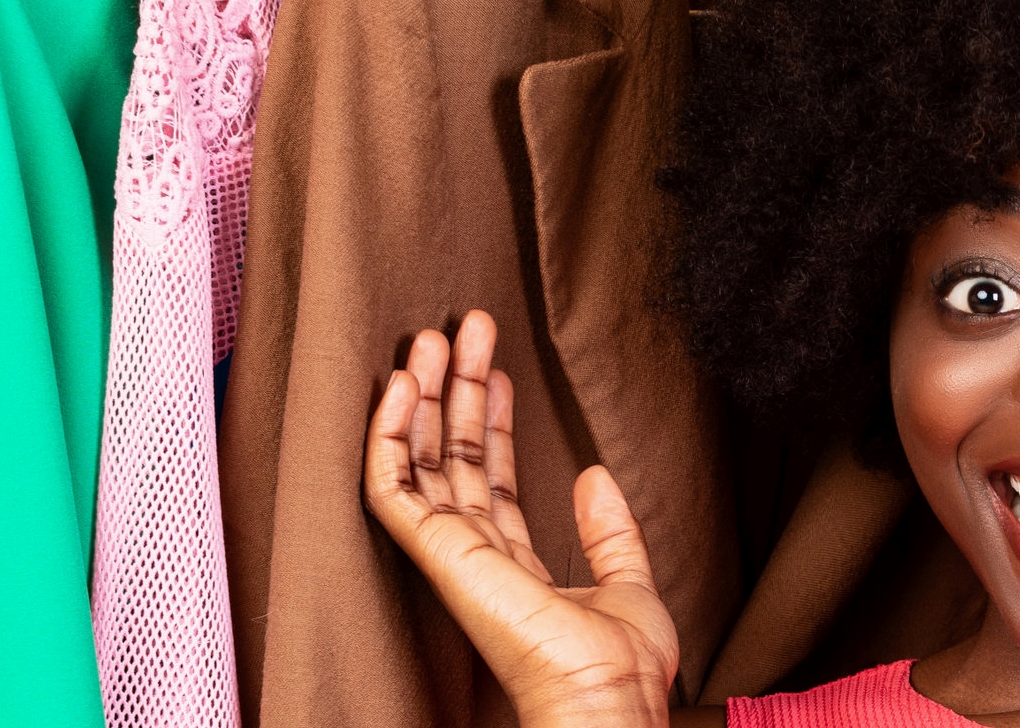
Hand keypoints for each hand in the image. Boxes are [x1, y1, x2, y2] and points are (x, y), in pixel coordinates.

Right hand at [362, 310, 679, 727]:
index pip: (492, 482)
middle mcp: (476, 558)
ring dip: (422, 397)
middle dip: (457, 392)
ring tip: (431, 337)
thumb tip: (596, 475)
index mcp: (515, 567)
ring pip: (421, 462)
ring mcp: (453, 557)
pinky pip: (393, 489)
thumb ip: (610, 533)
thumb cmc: (621, 667)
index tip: (499, 371)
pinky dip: (389, 436)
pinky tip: (400, 387)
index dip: (490, 424)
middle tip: (464, 329)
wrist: (608, 697)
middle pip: (453, 460)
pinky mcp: (437, 556)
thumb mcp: (630, 583)